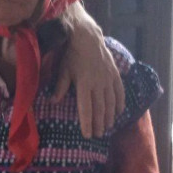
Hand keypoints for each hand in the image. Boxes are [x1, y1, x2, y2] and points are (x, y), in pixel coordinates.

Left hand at [51, 3, 125, 137]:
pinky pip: (119, 91)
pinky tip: (119, 112)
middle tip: (99, 135)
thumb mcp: (63, 71)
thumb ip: (60, 87)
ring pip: (110, 102)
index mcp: (84, 84)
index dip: (87, 123)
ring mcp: (108, 79)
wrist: (87, 37)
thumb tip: (52, 102)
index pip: (86, 109)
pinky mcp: (114, 74)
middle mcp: (98, 84)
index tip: (88, 135)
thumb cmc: (72, 55)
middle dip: (99, 124)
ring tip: (108, 127)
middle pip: (100, 109)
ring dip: (110, 116)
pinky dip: (120, 102)